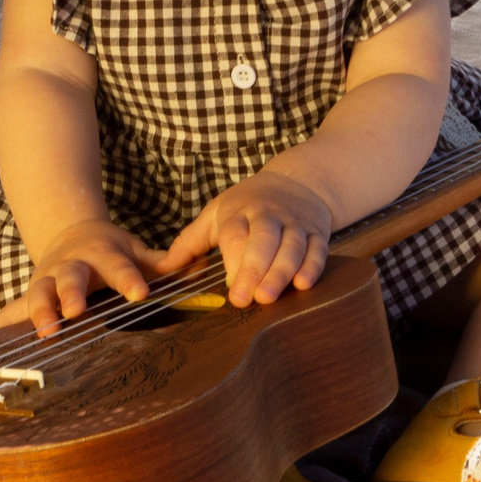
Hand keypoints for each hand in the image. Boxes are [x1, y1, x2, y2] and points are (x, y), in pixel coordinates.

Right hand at [12, 218, 174, 336]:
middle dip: (71, 294)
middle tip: (76, 312)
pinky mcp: (31, 295)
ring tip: (43, 333)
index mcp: (102, 254)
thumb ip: (162, 262)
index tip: (140, 294)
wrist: (71, 233)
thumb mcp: (136, 250)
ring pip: (39, 294)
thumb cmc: (112, 251)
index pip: (119, 267)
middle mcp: (71, 266)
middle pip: (70, 279)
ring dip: (38, 313)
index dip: (129, 279)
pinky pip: (10, 311)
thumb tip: (198, 268)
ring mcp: (47, 280)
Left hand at [165, 172, 332, 308]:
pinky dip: (312, 267)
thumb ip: (189, 242)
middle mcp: (268, 216)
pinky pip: (317, 250)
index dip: (233, 262)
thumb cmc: (248, 204)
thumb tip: (162, 270)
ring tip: (269, 298)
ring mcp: (295, 223)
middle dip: (254, 270)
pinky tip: (302, 284)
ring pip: (291, 247)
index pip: (235, 235)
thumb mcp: (215, 214)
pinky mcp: (317, 233)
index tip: (229, 289)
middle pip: (263, 241)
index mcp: (239, 212)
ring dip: (281, 272)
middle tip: (247, 299)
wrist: (297, 181)